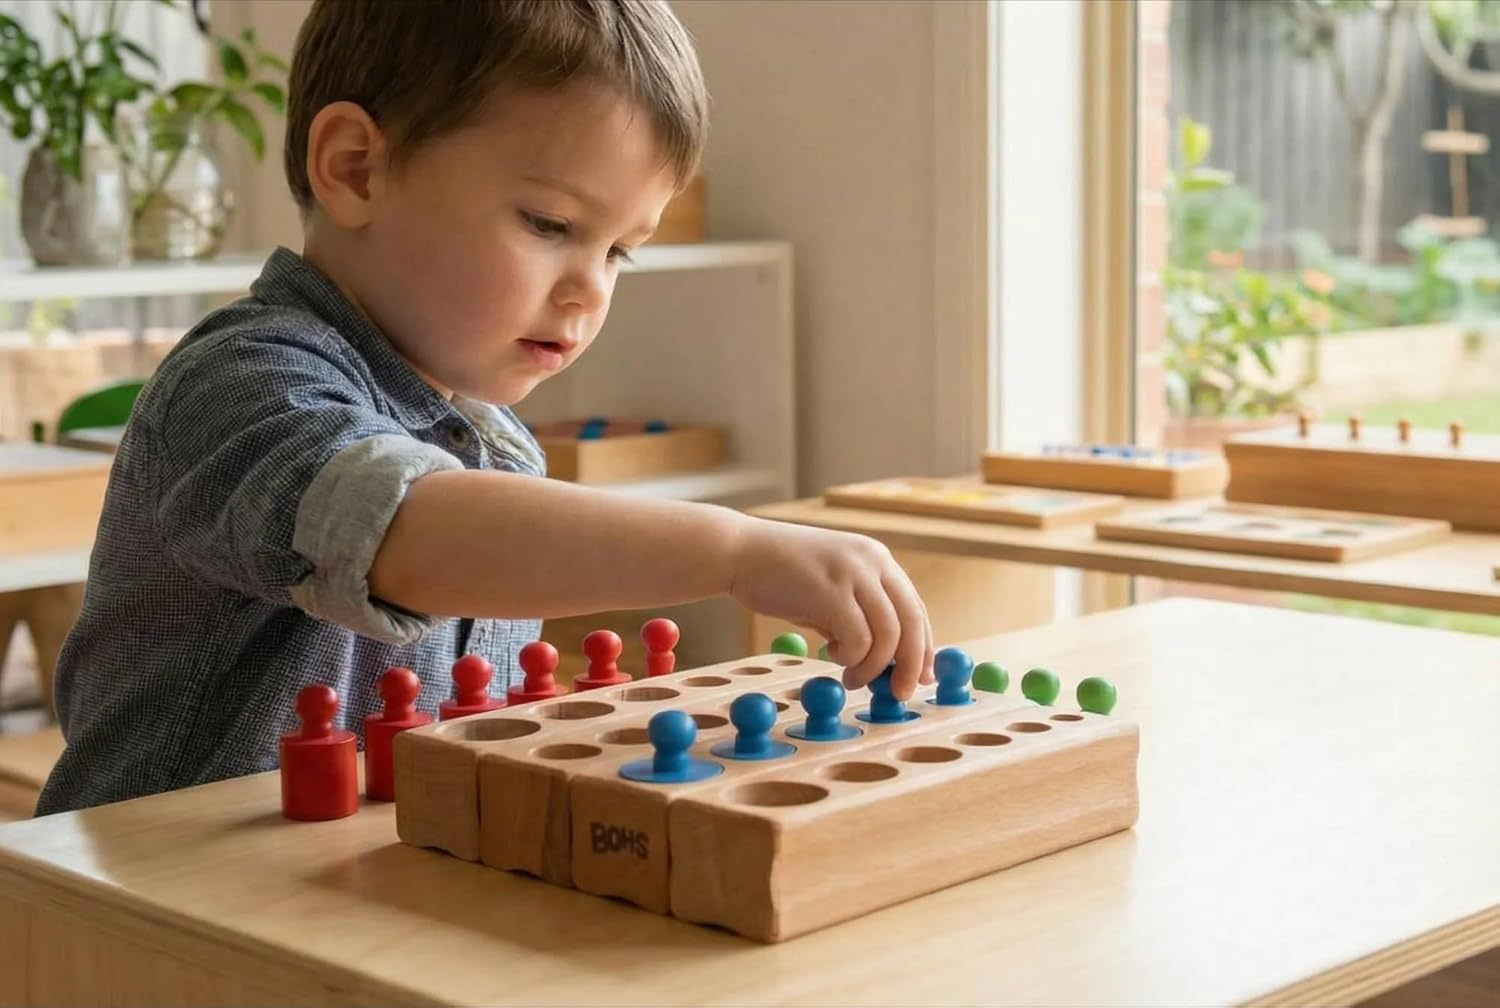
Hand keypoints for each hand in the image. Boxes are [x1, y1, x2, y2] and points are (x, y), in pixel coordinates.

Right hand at [727, 517, 933, 698]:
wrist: (737, 552)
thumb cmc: (779, 576)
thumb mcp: (831, 587)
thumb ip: (859, 614)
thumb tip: (887, 660)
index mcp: (877, 558)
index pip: (915, 607)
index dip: (922, 645)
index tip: (919, 675)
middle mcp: (873, 561)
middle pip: (911, 622)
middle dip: (910, 664)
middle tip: (899, 693)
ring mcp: (854, 574)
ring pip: (888, 635)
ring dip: (873, 667)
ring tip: (851, 678)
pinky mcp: (832, 592)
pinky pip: (859, 639)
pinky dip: (851, 658)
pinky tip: (830, 655)